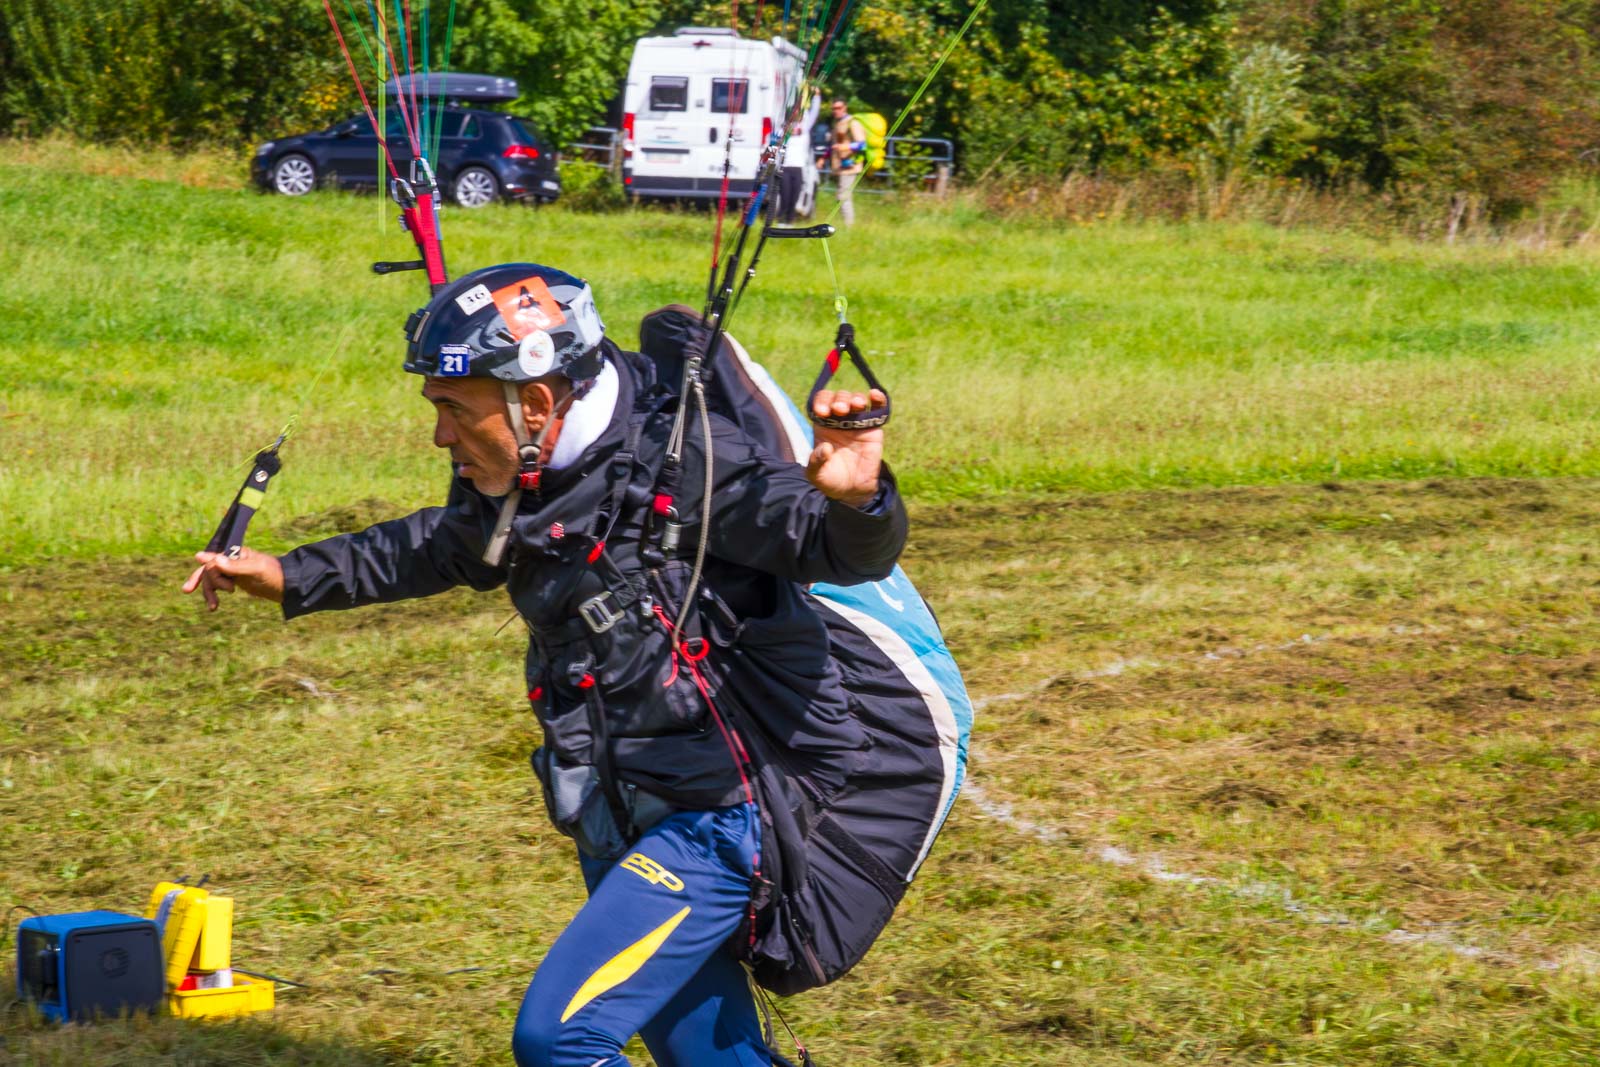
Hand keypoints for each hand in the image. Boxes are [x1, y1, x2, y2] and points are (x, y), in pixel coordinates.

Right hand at [182, 547, 284, 611]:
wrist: (287, 586)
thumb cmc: (274, 574)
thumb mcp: (256, 570)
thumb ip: (236, 566)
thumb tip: (215, 560)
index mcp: (236, 554)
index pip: (216, 559)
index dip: (206, 562)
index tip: (196, 559)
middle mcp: (232, 561)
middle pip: (210, 570)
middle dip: (204, 582)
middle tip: (201, 595)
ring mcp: (232, 571)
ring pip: (212, 580)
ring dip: (208, 592)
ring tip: (213, 607)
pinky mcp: (235, 581)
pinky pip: (218, 586)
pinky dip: (213, 594)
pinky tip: (213, 606)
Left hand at [806, 388, 885, 507]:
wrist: (852, 490)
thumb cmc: (831, 480)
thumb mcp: (816, 474)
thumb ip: (816, 462)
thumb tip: (825, 448)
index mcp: (822, 425)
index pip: (821, 403)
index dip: (821, 402)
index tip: (822, 411)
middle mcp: (839, 419)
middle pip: (839, 397)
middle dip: (839, 399)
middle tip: (839, 410)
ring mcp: (857, 421)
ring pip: (856, 399)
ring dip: (855, 398)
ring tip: (855, 406)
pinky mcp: (874, 427)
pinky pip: (877, 408)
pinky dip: (878, 398)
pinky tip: (874, 394)